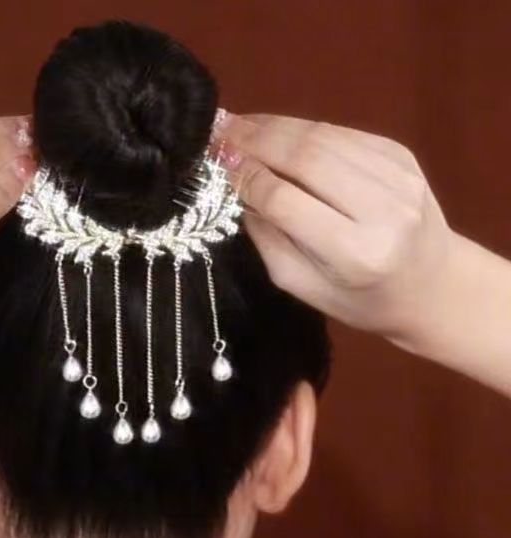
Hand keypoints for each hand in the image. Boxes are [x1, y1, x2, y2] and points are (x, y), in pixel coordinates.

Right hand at [214, 113, 454, 343]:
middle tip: (218, 132)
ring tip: (239, 125)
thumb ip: (269, 240)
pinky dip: (304, 129)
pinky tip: (276, 130)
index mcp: (357, 253)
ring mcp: (399, 176)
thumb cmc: (361, 300)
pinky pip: (343, 133)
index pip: (287, 201)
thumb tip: (236, 190)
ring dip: (275, 127)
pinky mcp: (402, 155)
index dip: (247, 178)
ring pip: (324, 137)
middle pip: (307, 158)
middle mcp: (383, 209)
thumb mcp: (304, 287)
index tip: (215, 166)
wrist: (434, 285)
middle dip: (256, 140)